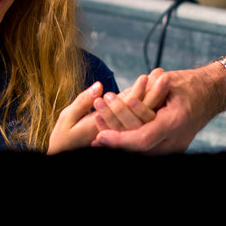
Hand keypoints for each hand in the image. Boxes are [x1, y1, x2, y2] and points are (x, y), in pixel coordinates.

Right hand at [47, 69, 168, 153]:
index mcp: (104, 132)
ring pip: (146, 118)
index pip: (126, 112)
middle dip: (154, 93)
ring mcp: (124, 136)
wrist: (66, 151)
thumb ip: (82, 102)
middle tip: (161, 74)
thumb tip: (99, 86)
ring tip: (162, 76)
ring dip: (155, 96)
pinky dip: (149, 101)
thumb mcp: (67, 118)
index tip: (145, 77)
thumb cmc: (63, 136)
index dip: (137, 94)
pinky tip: (155, 85)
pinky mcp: (125, 133)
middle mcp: (118, 136)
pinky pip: (142, 118)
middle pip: (143, 116)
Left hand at [92, 64, 225, 152]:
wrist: (212, 92)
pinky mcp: (169, 146)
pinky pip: (145, 146)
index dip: (119, 140)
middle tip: (94, 120)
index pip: (142, 139)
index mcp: (175, 123)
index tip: (99, 137)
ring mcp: (173, 147)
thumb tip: (118, 100)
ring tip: (98, 120)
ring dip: (118, 136)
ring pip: (140, 148)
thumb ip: (143, 93)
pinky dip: (127, 139)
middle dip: (113, 134)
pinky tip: (109, 132)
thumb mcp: (165, 81)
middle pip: (138, 146)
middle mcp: (175, 140)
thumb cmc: (188, 83)